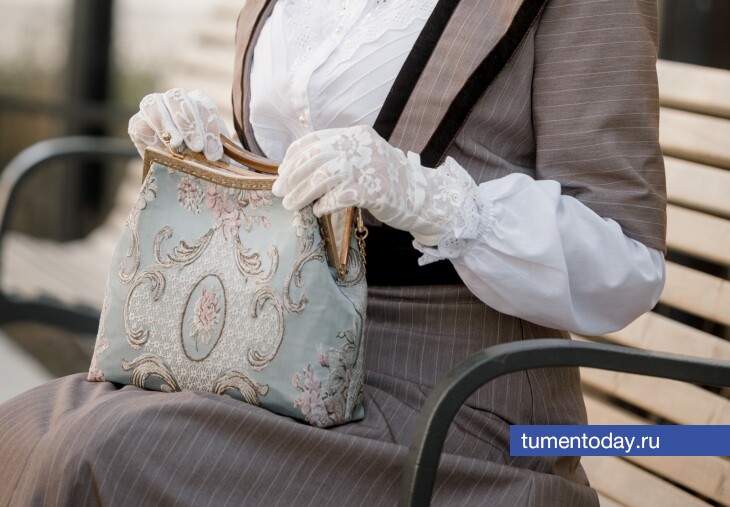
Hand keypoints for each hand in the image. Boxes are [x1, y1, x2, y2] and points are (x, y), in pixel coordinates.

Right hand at [128, 88, 230, 160]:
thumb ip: (220, 150)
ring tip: (176, 145)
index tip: (214, 154)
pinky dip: (151, 136)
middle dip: (188, 122)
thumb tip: (223, 151)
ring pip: (153, 103)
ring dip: (166, 124)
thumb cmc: (203, 160)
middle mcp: (174, 100)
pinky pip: (139, 124)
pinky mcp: (137, 124)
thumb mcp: (216, 155)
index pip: (203, 106)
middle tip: (196, 147)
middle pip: (177, 96)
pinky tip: (162, 151)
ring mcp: (153, 109)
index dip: (209, 129)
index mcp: (197, 102)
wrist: (182, 171)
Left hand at [272, 125, 477, 245]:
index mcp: (356, 135)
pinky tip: (317, 210)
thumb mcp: (365, 157)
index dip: (294, 156)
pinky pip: (338, 197)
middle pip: (315, 158)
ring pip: (322, 177)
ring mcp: (367, 167)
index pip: (315, 140)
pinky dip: (323, 204)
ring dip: (301, 192)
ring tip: (290, 204)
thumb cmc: (388, 180)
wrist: (422, 195)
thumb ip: (339, 156)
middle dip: (291, 176)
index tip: (282, 171)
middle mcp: (360, 146)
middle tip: (278, 191)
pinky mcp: (373, 190)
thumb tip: (299, 168)